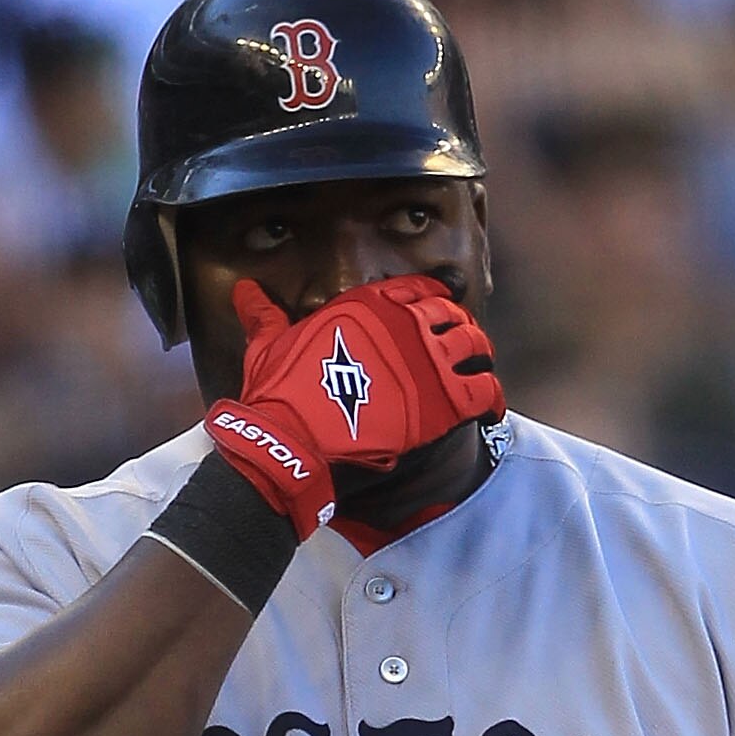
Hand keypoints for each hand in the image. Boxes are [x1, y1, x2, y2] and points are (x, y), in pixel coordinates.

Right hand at [205, 276, 504, 538]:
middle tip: (458, 347)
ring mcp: (425, 362)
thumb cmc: (278, 400)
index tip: (434, 312)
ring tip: (478, 371)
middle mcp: (401, 324)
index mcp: (364, 306)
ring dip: (479, 356)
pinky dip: (491, 397)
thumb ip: (263, 316)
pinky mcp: (441, 402)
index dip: (428, 299)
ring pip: (473, 346)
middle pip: (448, 315)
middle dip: (456, 328)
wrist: (293, 447)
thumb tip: (243, 291)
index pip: (413, 289)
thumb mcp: (266, 348)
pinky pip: (483, 390)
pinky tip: (490, 408)